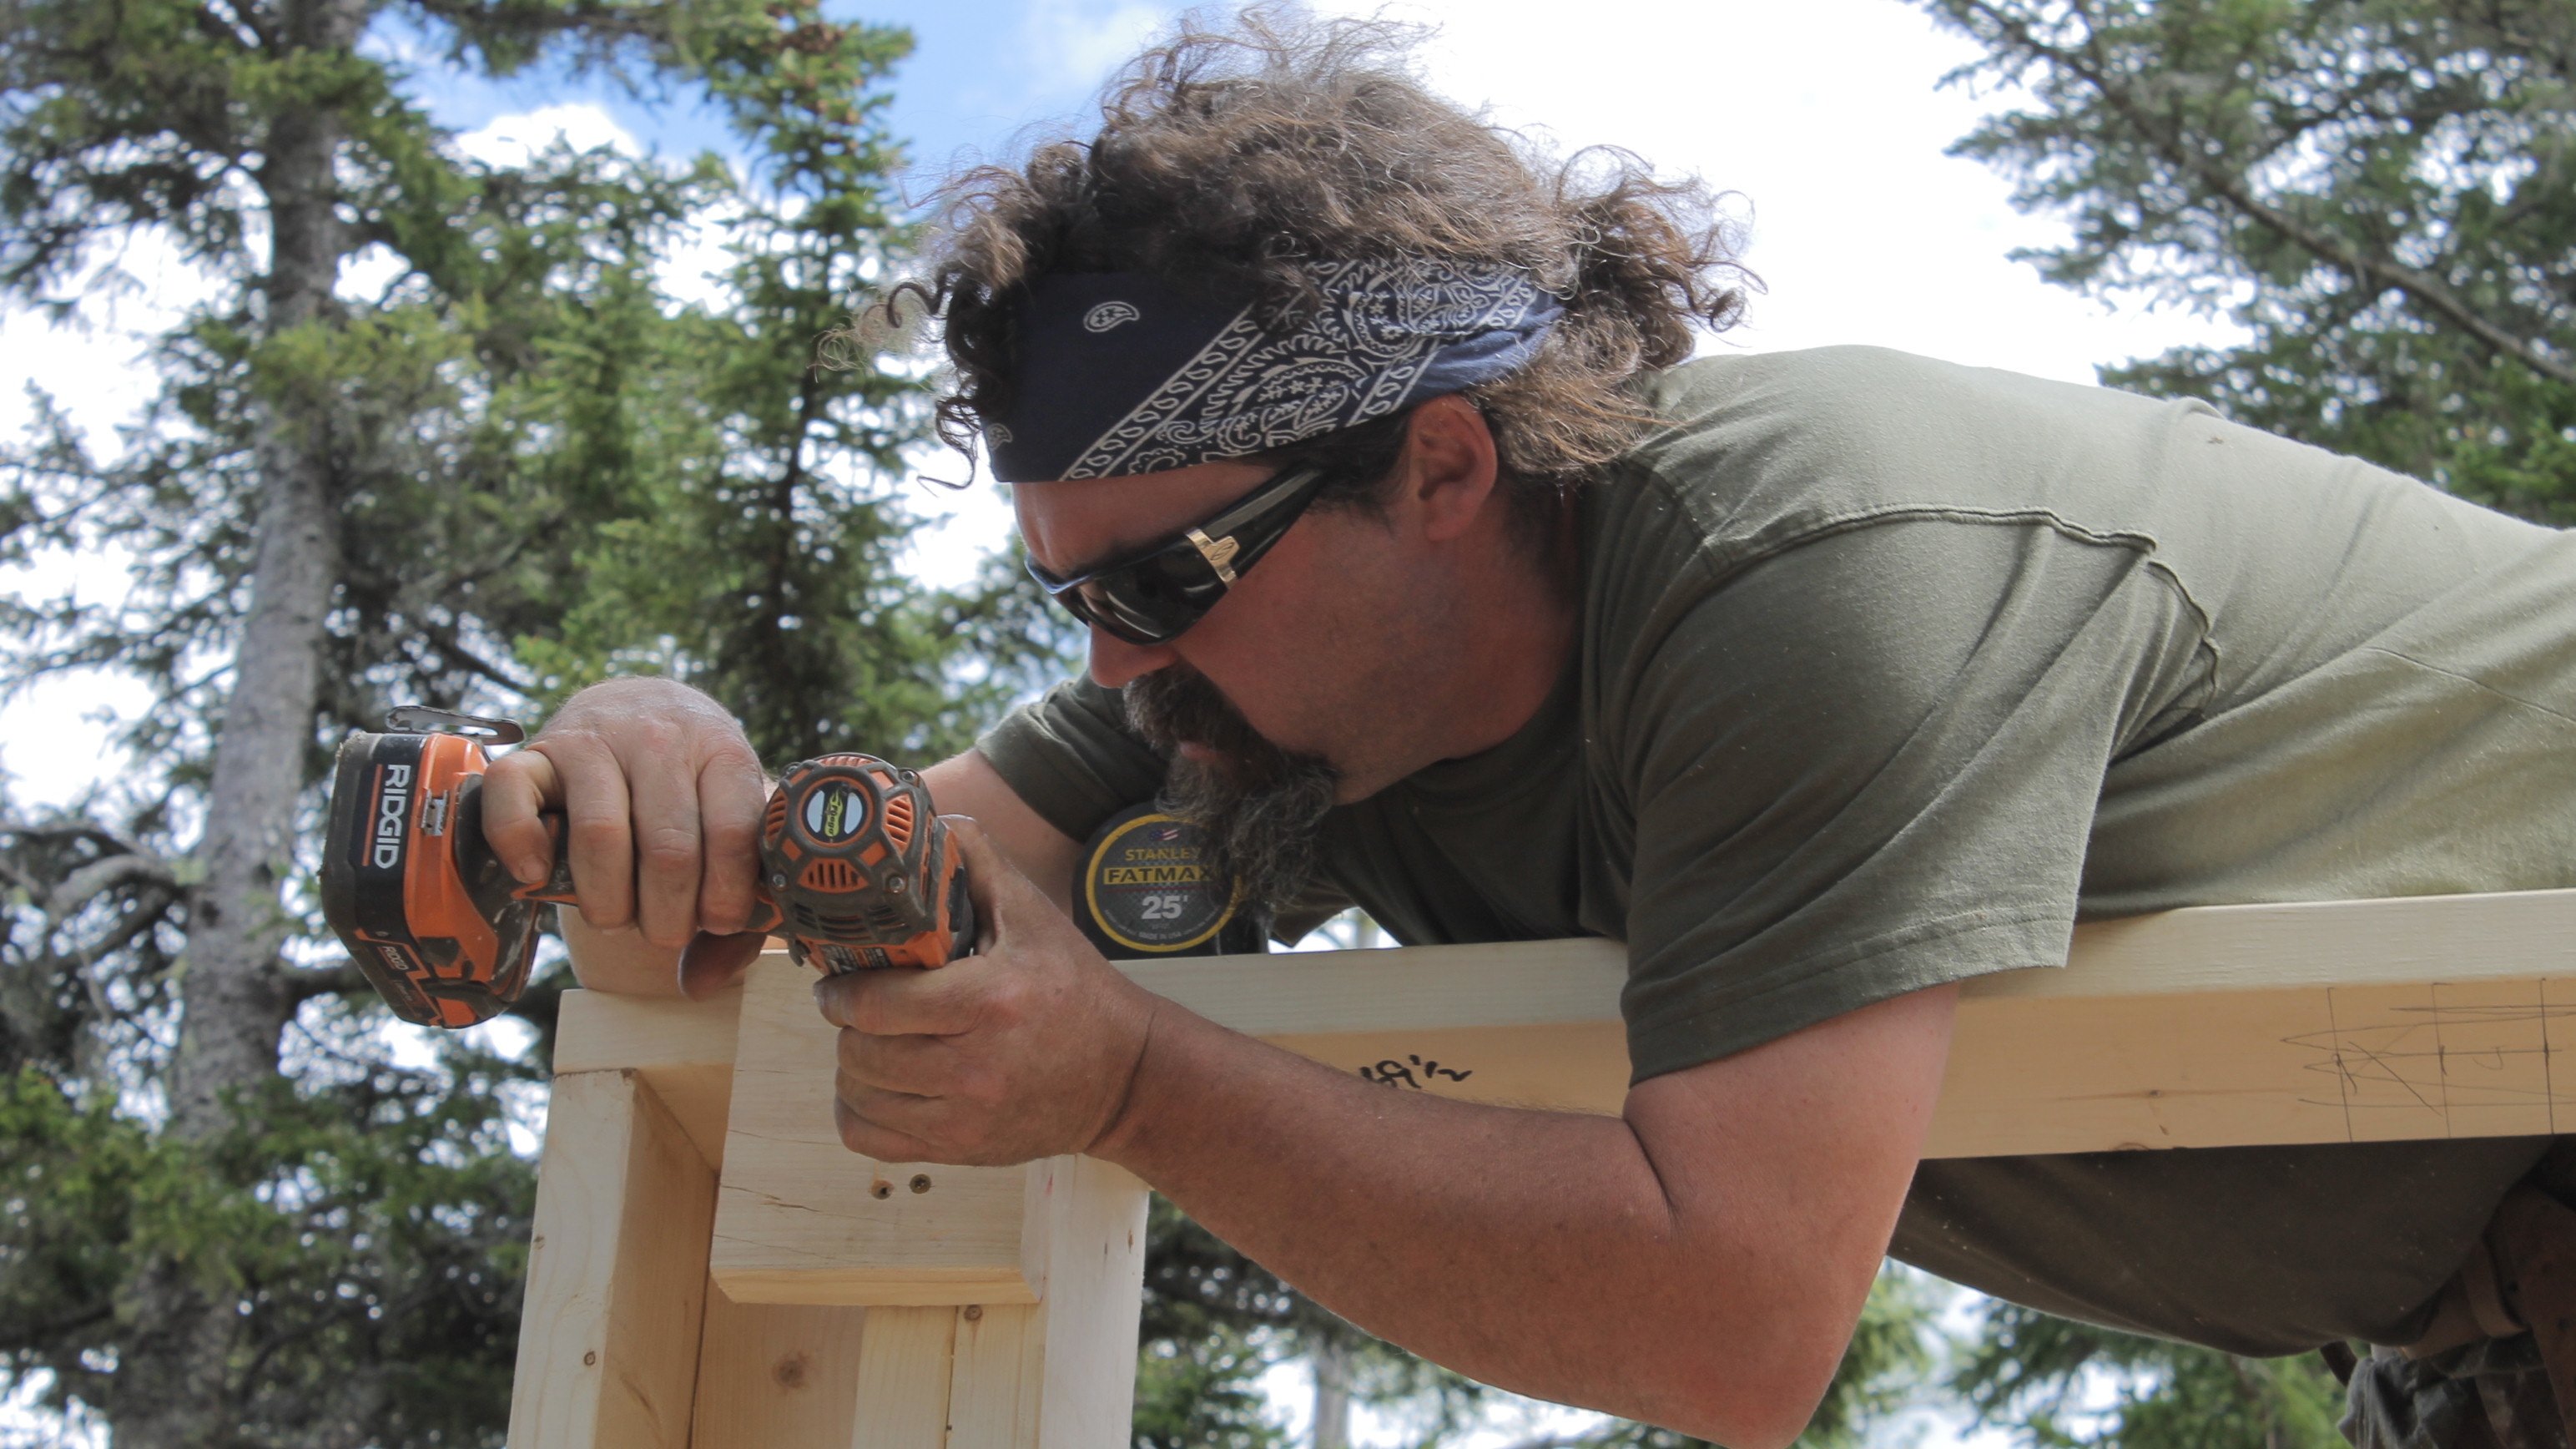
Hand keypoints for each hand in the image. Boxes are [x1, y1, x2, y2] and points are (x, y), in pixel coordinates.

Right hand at [482, 679, 769, 984]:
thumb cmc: (693, 784)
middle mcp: (661, 739)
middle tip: (664, 933)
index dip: (726, 896)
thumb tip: (706, 983)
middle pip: (668, 847)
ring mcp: (595, 741)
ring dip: (607, 899)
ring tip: (616, 918)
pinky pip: (513, 794)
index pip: (733, 833)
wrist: (638, 705)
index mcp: (723, 753)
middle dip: (667, 915)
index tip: (716, 923)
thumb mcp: (733, 821)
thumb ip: (739, 900)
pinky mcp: (536, 749)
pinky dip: (520, 844)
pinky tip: (538, 875)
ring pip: (599, 832)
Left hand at [814, 817, 1161, 1165]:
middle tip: (859, 1009)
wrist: (1125, 1075)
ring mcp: (967, 1117)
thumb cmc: (1075, 989)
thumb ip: (977, 861)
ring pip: (859, 1096)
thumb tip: (923, 823)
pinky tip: (879, 1088)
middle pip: (860, 1052)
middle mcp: (975, 1066)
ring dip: (853, 1067)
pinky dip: (860, 1113)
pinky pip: (871, 1140)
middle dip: (848, 1026)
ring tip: (872, 1044)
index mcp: (989, 1000)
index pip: (877, 1005)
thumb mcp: (1034, 914)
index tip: (838, 981)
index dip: (842, 992)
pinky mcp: (962, 1150)